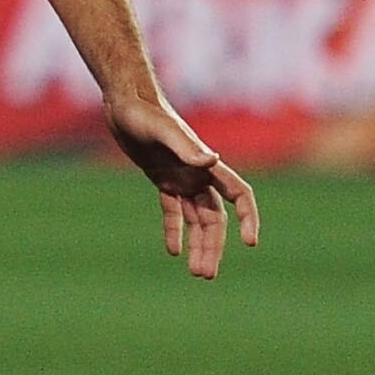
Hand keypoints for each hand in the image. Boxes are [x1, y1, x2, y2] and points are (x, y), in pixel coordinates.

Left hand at [103, 91, 260, 279]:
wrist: (123, 101)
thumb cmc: (143, 112)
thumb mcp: (161, 131)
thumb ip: (186, 147)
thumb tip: (212, 161)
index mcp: (206, 164)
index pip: (239, 194)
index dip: (249, 217)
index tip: (250, 243)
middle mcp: (198, 173)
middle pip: (216, 217)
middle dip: (214, 246)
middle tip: (205, 274)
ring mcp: (181, 177)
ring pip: (197, 218)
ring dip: (198, 244)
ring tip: (196, 272)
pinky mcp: (161, 178)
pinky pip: (172, 211)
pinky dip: (174, 230)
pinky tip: (173, 252)